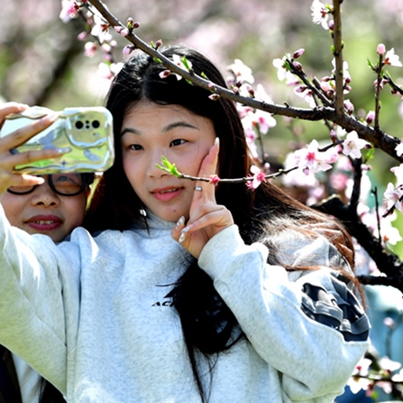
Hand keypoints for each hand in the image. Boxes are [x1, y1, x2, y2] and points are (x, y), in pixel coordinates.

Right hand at [0, 104, 63, 220]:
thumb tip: (12, 119)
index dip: (11, 107)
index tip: (25, 107)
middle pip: (19, 134)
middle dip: (39, 124)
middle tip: (54, 117)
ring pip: (27, 156)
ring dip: (47, 153)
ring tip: (61, 151)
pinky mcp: (3, 180)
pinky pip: (24, 178)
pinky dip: (33, 178)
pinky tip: (41, 178)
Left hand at [171, 138, 233, 257]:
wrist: (216, 259)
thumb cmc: (202, 246)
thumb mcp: (183, 237)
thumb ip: (177, 230)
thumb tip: (180, 222)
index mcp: (201, 204)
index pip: (202, 181)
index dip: (205, 166)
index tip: (210, 147)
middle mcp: (211, 203)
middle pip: (209, 178)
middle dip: (211, 160)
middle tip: (215, 143)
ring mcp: (219, 208)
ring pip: (202, 207)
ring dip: (193, 222)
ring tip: (187, 234)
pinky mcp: (225, 216)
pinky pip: (207, 215)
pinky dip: (197, 225)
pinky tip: (191, 232)